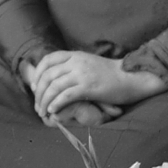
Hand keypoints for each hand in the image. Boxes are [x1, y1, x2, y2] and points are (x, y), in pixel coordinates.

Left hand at [24, 51, 165, 123]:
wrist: (131, 77)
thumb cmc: (111, 74)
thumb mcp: (89, 64)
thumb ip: (74, 67)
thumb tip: (58, 78)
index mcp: (76, 55)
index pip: (48, 60)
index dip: (38, 74)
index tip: (35, 87)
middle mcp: (76, 62)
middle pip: (48, 75)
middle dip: (39, 92)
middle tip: (37, 105)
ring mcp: (82, 74)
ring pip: (54, 87)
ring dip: (45, 101)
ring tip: (42, 112)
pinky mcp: (88, 87)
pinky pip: (65, 96)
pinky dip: (56, 104)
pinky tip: (53, 111)